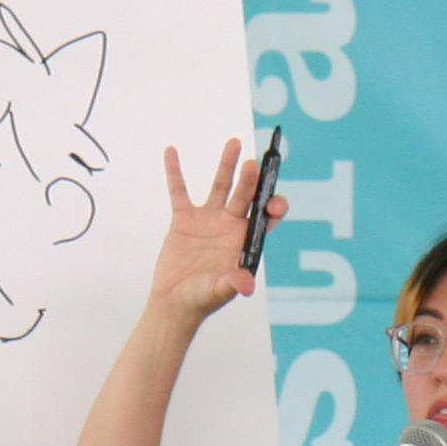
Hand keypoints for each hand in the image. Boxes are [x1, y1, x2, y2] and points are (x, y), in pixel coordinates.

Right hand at [152, 140, 281, 326]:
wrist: (174, 301)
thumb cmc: (202, 299)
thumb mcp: (219, 291)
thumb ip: (233, 284)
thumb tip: (247, 285)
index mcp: (244, 242)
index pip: (264, 219)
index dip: (272, 208)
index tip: (274, 204)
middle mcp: (230, 226)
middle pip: (245, 197)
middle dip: (251, 181)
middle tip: (254, 165)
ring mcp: (209, 220)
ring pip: (221, 186)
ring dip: (227, 165)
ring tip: (235, 143)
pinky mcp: (185, 219)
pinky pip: (179, 191)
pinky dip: (175, 171)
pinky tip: (172, 151)